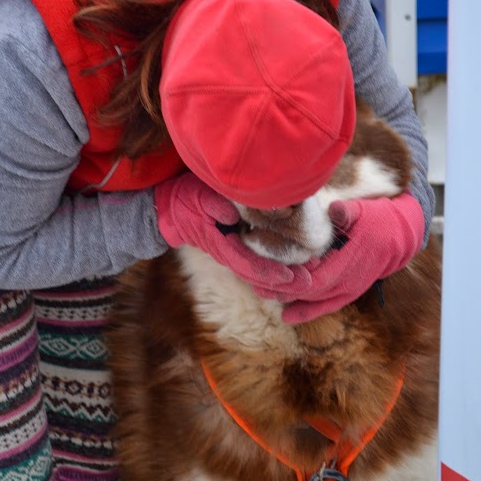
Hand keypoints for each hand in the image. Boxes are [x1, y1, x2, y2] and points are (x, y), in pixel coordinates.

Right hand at [154, 172, 296, 289]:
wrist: (171, 210)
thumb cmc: (186, 200)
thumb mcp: (198, 197)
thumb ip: (216, 205)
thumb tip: (234, 215)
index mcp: (221, 245)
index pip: (247, 263)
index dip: (269, 271)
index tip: (289, 276)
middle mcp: (229, 254)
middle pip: (258, 275)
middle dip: (283, 282)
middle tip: (310, 283)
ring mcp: (233, 253)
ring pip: (260, 273)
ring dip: (283, 279)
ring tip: (308, 280)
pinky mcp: (237, 248)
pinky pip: (258, 265)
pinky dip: (276, 271)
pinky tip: (294, 271)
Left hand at [254, 193, 424, 323]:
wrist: (399, 237)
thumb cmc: (378, 220)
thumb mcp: (363, 210)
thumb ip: (347, 212)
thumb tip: (335, 210)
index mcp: (349, 261)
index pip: (317, 278)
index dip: (295, 279)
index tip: (272, 272)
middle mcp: (348, 281)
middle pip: (310, 292)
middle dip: (283, 289)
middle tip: (256, 283)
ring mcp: (348, 290)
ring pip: (315, 302)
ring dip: (289, 300)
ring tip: (263, 294)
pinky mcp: (348, 293)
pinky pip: (325, 307)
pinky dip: (306, 312)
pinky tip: (287, 316)